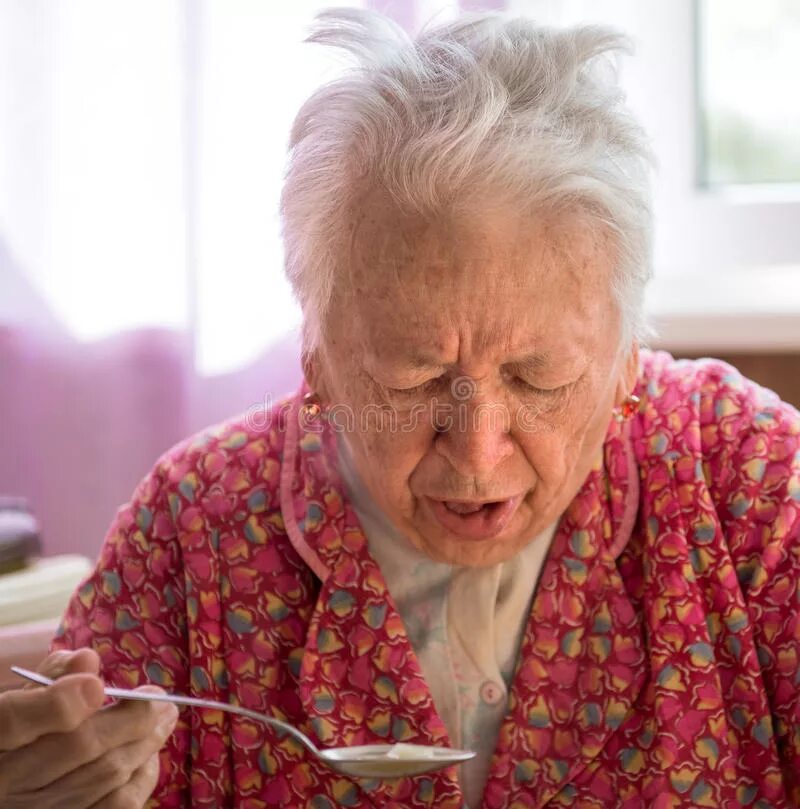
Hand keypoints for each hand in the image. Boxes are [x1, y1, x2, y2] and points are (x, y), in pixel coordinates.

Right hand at [0, 648, 178, 807]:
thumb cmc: (21, 736)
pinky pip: (114, 806)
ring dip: (145, 743)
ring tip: (165, 718)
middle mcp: (5, 782)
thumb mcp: (24, 700)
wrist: (16, 784)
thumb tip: (88, 662)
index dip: (60, 702)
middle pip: (77, 746)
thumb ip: (52, 677)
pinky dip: (140, 778)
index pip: (12, 721)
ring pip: (104, 774)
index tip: (97, 686)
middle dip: (131, 717)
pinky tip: (148, 757)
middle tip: (160, 698)